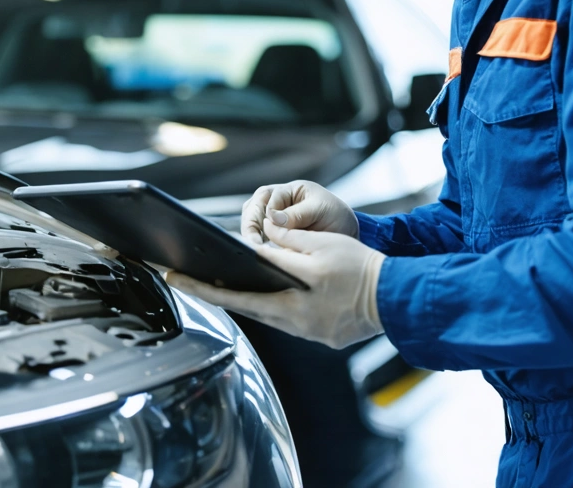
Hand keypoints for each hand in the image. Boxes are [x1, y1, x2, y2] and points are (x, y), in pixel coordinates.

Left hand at [167, 216, 384, 348]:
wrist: (399, 296)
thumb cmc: (361, 270)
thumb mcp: (320, 250)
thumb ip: (286, 246)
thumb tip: (257, 240)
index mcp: (290, 308)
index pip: (234, 297)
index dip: (201, 288)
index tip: (174, 278)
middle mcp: (295, 327)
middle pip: (248, 308)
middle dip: (219, 291)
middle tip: (190, 277)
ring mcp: (309, 332)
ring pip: (268, 312)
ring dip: (248, 296)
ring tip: (224, 279)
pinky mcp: (323, 332)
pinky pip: (289, 316)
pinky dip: (275, 301)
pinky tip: (270, 288)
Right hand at [240, 180, 357, 244]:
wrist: (345, 233)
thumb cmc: (335, 216)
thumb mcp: (321, 210)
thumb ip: (298, 213)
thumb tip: (273, 218)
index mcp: (288, 190)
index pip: (267, 199)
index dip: (266, 215)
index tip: (268, 232)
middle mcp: (276, 201)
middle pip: (252, 208)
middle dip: (250, 226)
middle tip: (253, 245)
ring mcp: (271, 217)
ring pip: (249, 221)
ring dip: (250, 234)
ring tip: (254, 250)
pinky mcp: (271, 234)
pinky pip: (256, 235)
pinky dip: (255, 243)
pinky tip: (259, 254)